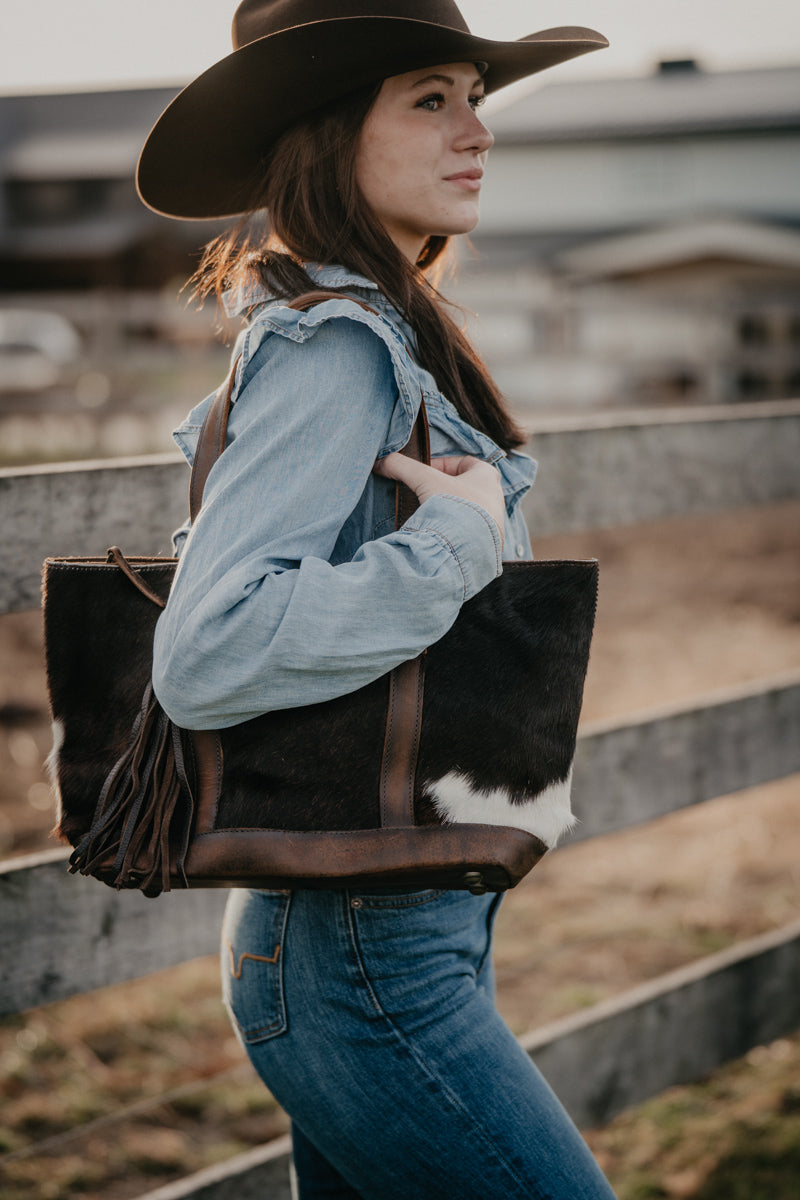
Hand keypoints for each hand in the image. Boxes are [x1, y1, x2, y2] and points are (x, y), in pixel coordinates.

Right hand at [374, 453, 504, 548]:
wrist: (466, 549)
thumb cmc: (454, 507)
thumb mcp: (425, 480)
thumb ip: (402, 467)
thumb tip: (380, 462)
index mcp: (487, 476)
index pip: (463, 462)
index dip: (441, 465)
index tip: (423, 473)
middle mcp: (496, 498)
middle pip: (465, 486)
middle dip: (443, 490)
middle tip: (424, 495)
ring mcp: (495, 522)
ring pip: (467, 510)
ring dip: (449, 511)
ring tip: (429, 517)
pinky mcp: (488, 544)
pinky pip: (469, 532)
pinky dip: (454, 531)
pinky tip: (439, 535)